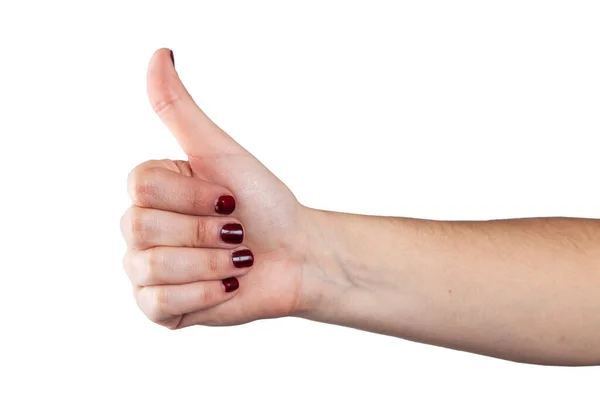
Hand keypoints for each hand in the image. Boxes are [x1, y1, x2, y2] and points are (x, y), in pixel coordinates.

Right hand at [120, 49, 314, 328]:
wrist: (298, 255)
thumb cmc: (265, 203)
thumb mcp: (221, 152)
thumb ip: (180, 109)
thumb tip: (159, 53)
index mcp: (151, 191)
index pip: (140, 187)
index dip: (193, 195)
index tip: (229, 198)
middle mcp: (141, 230)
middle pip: (140, 227)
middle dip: (205, 231)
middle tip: (237, 234)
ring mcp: (147, 271)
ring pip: (150, 266)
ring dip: (209, 263)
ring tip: (237, 262)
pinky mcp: (159, 308)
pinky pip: (158, 303)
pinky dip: (204, 292)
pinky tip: (227, 286)